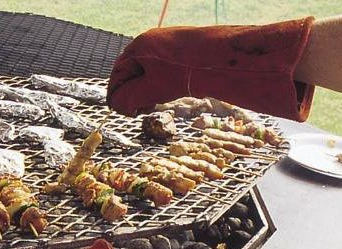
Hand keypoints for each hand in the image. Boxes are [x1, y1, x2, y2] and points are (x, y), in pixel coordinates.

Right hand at [107, 17, 315, 120]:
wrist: (224, 58)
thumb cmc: (186, 71)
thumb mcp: (153, 89)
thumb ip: (130, 98)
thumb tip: (119, 105)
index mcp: (139, 47)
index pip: (118, 74)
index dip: (117, 96)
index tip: (122, 112)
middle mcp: (152, 41)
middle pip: (134, 71)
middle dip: (134, 93)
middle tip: (139, 111)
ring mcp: (169, 44)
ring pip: (151, 70)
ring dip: (149, 89)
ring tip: (156, 104)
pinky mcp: (185, 48)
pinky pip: (166, 67)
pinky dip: (164, 82)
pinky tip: (172, 93)